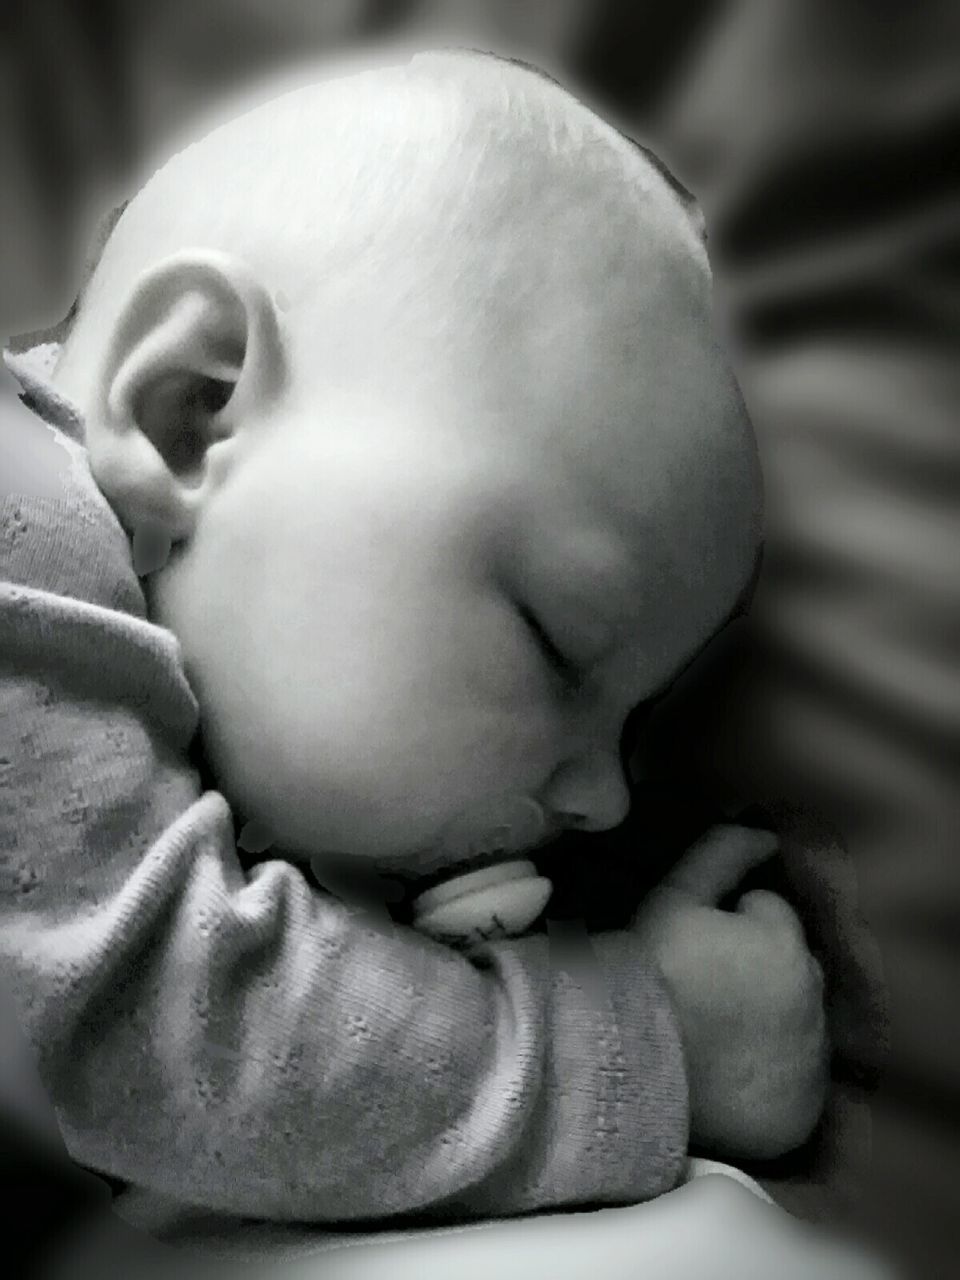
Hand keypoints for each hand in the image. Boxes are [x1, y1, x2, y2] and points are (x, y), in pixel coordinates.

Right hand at [633, 825, 828, 1159]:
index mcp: (785, 941)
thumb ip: (723, 856)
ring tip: (718, 1031)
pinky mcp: (805, 1110)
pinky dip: (778, 1072)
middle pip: (791, 966)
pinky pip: (798, 1077)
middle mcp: (813, 998)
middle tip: (707, 988)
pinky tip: (737, 1073)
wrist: (628, 1069)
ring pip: (798, 1018)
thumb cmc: (647, 973)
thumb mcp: (675, 900)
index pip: (769, 914)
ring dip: (772, 1017)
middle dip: (761, 968)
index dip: (732, 923)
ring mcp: (812, 1058)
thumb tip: (766, 832)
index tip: (698, 945)